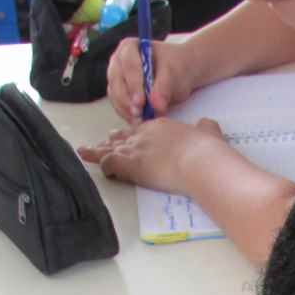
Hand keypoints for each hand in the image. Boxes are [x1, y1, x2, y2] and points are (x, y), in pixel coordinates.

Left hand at [77, 117, 226, 193]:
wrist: (199, 160)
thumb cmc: (206, 149)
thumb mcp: (209, 131)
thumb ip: (205, 127)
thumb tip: (206, 125)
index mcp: (161, 126)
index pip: (141, 130)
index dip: (134, 136)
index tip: (130, 139)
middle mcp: (144, 134)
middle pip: (122, 137)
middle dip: (112, 141)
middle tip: (104, 144)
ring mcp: (134, 148)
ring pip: (110, 148)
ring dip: (97, 151)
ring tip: (85, 152)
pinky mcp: (128, 164)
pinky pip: (107, 163)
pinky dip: (102, 165)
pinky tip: (99, 168)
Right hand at [105, 36, 198, 123]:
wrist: (179, 73)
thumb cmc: (176, 67)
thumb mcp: (174, 74)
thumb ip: (164, 88)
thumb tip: (156, 106)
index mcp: (130, 47)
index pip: (129, 65)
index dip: (134, 84)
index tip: (141, 102)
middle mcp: (118, 60)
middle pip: (117, 81)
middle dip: (127, 100)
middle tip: (139, 114)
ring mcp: (116, 77)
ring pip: (115, 94)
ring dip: (126, 109)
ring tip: (140, 121)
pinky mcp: (118, 92)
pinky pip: (118, 104)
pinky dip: (127, 114)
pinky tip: (138, 121)